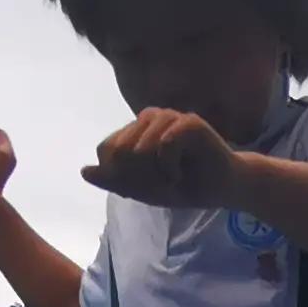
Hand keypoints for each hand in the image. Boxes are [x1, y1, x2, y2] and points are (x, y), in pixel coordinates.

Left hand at [86, 108, 239, 209]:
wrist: (224, 189)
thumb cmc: (185, 187)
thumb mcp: (143, 190)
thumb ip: (113, 180)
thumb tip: (83, 171)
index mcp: (135, 128)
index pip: (106, 152)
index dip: (122, 178)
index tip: (147, 185)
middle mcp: (150, 116)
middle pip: (120, 152)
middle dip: (140, 178)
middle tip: (163, 183)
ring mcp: (169, 116)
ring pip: (139, 150)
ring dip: (156, 176)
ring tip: (174, 177)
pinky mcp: (188, 122)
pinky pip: (163, 147)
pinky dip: (171, 169)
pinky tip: (184, 171)